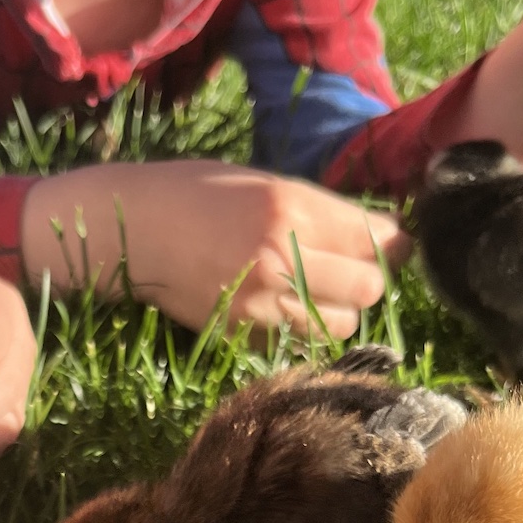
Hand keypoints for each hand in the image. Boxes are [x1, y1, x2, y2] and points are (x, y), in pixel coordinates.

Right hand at [21, 159, 408, 336]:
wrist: (130, 230)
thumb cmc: (195, 194)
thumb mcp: (262, 183)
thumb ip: (318, 210)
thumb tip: (379, 234)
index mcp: (290, 206)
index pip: (376, 236)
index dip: (392, 243)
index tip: (389, 244)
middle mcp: (282, 254)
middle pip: (369, 286)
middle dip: (368, 279)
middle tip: (349, 270)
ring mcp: (262, 299)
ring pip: (342, 322)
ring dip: (338, 310)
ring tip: (314, 291)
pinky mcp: (243, 331)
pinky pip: (301, 339)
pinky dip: (303, 328)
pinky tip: (282, 306)